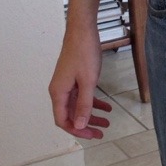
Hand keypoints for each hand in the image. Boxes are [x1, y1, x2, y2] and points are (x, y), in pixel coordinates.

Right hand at [49, 0, 110, 138]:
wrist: (82, 30)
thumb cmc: (84, 54)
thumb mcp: (87, 81)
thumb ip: (84, 105)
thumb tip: (79, 125)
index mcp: (58, 93)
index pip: (63, 120)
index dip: (77, 130)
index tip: (93, 135)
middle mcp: (59, 90)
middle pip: (70, 115)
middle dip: (85, 125)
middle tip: (101, 133)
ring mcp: (66, 84)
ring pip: (77, 106)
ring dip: (90, 115)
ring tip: (107, 123)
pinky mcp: (74, 78)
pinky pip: (82, 95)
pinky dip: (93, 102)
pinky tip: (107, 107)